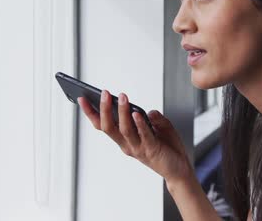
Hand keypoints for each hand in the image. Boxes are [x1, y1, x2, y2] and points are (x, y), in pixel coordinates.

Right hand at [77, 90, 191, 182]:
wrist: (179, 168)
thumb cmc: (167, 147)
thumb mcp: (159, 126)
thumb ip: (152, 117)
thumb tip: (146, 110)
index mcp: (124, 139)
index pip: (103, 126)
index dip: (91, 113)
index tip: (82, 98)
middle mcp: (127, 145)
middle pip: (108, 128)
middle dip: (104, 110)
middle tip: (104, 93)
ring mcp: (138, 148)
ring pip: (124, 130)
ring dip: (122, 112)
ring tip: (122, 97)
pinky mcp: (152, 150)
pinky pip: (143, 136)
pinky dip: (139, 124)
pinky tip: (137, 113)